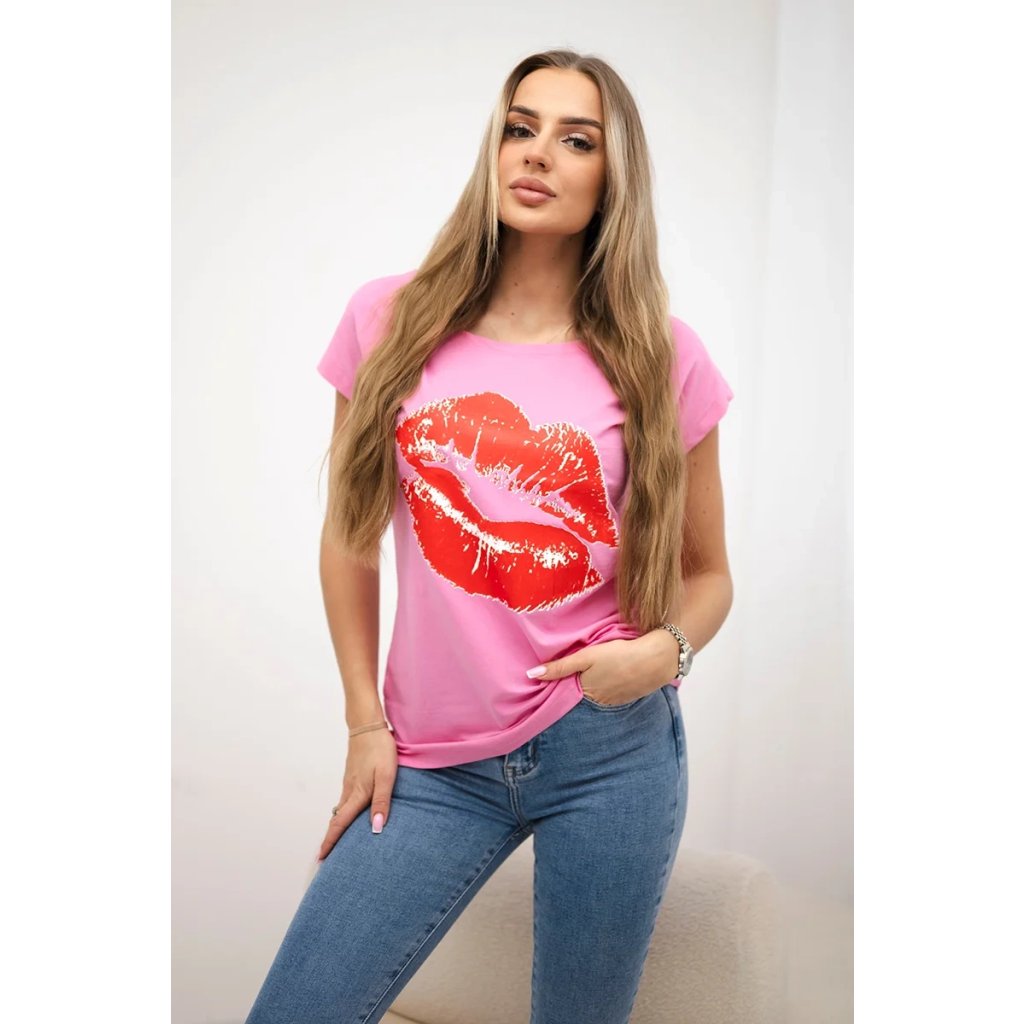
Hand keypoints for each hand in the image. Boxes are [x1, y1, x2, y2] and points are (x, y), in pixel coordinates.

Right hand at [317, 727, 397, 861]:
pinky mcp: (352, 775)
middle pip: (337, 819)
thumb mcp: (386, 776)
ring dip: (337, 825)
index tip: (321, 858)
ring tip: (337, 840)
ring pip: (341, 809)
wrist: (368, 725)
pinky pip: (345, 799)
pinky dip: (343, 812)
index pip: (340, 824)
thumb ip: (382, 802)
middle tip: (325, 856)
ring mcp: (349, 782)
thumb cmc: (380, 749)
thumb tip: (375, 829)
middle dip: (331, 838)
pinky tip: (349, 814)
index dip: (331, 842)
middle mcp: (349, 790)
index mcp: (357, 793)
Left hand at [526, 630, 678, 705]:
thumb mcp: (587, 656)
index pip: (565, 690)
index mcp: (586, 692)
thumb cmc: (620, 655)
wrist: (657, 659)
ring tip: (595, 668)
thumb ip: (560, 666)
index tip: (551, 674)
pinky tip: (612, 672)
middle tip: (575, 668)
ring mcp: (615, 701)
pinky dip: (609, 684)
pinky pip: (612, 692)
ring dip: (594, 684)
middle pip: (581, 692)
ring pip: (597, 692)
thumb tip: (531, 674)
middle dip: (576, 684)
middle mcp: (598, 702)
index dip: (559, 681)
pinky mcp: (628, 695)